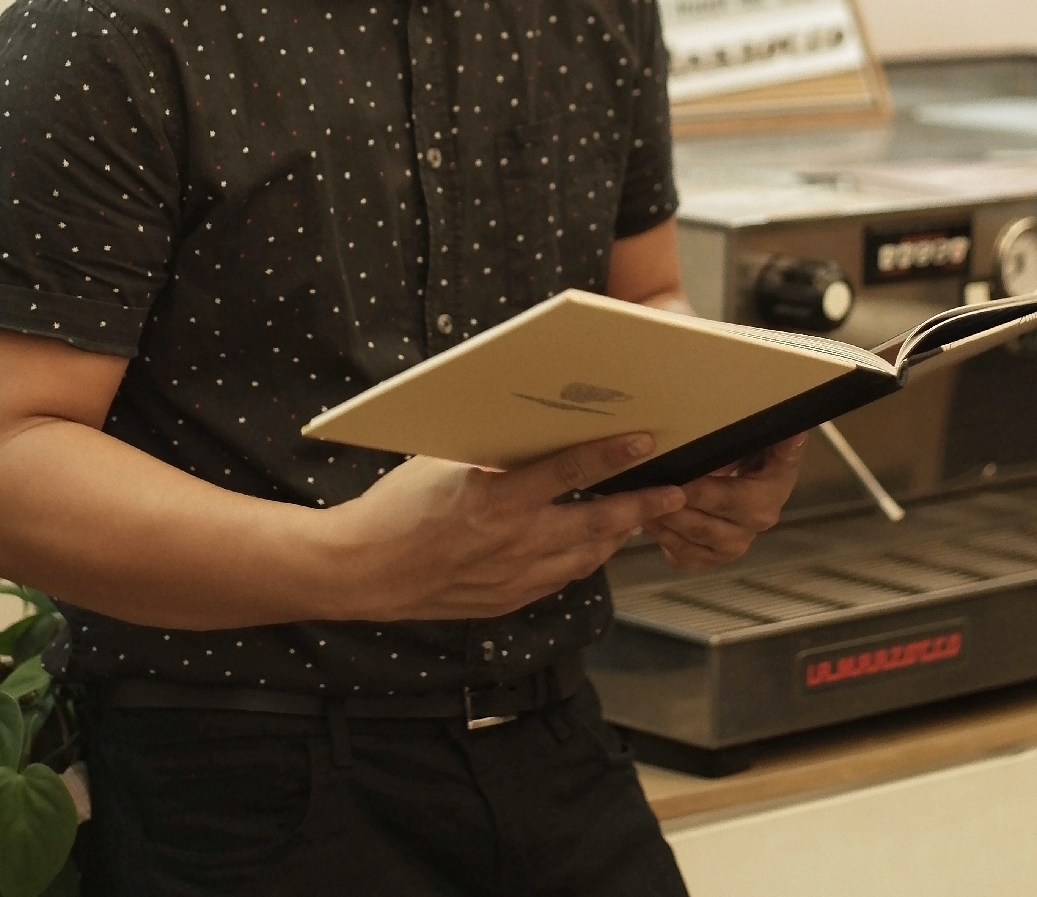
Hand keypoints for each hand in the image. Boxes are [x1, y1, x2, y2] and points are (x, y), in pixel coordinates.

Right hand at [327, 434, 684, 620]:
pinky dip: (581, 560)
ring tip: (637, 517)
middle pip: (597, 524)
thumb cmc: (395, 508)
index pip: (571, 470)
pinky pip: (558, 579)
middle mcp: (514, 543)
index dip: (613, 455)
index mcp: (497, 499)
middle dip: (641, 507)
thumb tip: (529, 435)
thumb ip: (493, 454)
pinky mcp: (506, 601)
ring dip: (616, 536)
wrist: (362, 571)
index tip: (645, 441)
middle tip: (673, 492)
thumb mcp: (444, 462)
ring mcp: (513, 578)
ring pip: (586, 557)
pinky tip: (587, 546)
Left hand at [643, 435, 807, 572]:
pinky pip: (684, 558)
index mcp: (763, 501)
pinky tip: (648, 524)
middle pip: (700, 523)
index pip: (723, 497)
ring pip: (688, 542)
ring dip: (660, 524)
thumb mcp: (771, 444)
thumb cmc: (760, 456)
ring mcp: (731, 548)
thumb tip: (798, 433)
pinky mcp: (713, 559)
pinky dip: (664, 543)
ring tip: (635, 502)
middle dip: (668, 506)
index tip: (671, 479)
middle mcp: (749, 530)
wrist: (761, 481)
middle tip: (640, 487)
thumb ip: (783, 444)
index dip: (696, 490)